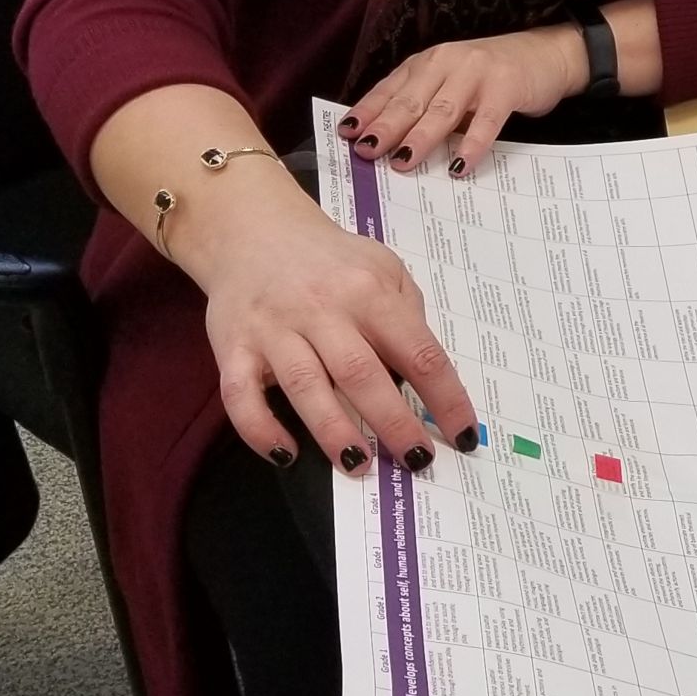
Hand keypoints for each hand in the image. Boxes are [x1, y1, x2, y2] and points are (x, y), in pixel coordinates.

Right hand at [177, 174, 478, 473]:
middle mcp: (323, 309)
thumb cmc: (330, 259)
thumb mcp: (384, 267)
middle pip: (362, 374)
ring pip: (306, 386)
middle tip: (417, 461)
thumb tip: (425, 374)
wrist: (252, 230)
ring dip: (333, 431)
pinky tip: (285, 456)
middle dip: (394, 423)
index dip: (446, 398)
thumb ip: (406, 313)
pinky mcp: (232, 346)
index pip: (419, 352)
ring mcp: (274, 329)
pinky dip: (260, 429)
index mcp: (370, 291)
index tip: (464, 436)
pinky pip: (241, 395)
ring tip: (359, 465)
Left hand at [342, 25, 584, 177]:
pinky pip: (487, 121)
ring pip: (442, 110)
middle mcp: (448, 62)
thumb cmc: (491, 76)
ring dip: (421, 137)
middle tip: (368, 153)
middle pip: (411, 100)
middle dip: (386, 127)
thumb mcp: (450, 82)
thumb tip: (385, 142)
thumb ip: (423, 103)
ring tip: (403, 162)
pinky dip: (472, 144)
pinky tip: (459, 165)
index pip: (390, 89)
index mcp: (428, 63)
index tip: (346, 135)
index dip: (367, 112)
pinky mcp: (507, 86)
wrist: (546, 55)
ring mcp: (477, 72)